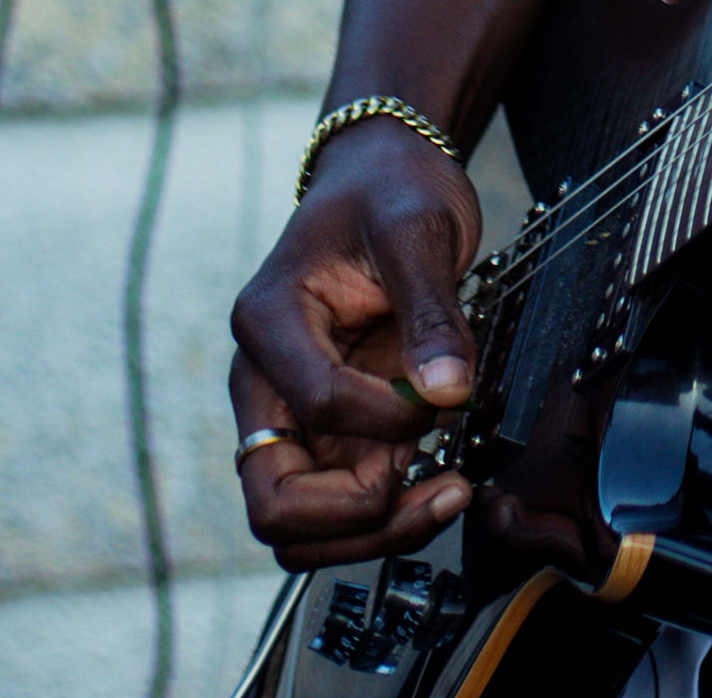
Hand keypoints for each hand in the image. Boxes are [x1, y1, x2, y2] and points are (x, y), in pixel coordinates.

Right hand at [228, 124, 483, 569]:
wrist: (385, 178)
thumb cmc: (389, 191)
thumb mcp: (418, 228)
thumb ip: (431, 310)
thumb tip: (446, 392)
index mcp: (268, 321)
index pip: (314, 401)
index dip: (386, 416)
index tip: (443, 394)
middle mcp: (264, 382)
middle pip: (275, 503)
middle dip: (359, 516)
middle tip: (437, 483)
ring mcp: (291, 417)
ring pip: (299, 529)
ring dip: (372, 533)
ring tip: (447, 492)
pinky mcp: (325, 434)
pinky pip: (337, 509)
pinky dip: (384, 518)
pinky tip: (440, 481)